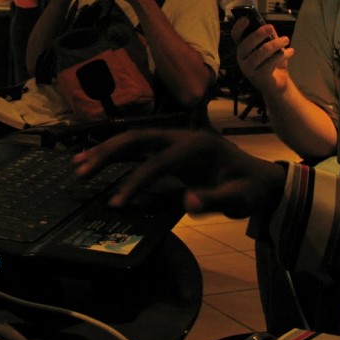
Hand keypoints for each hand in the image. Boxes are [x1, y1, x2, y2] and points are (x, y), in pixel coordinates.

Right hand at [73, 129, 285, 217]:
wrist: (261, 179)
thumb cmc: (250, 189)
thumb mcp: (239, 198)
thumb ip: (215, 200)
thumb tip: (187, 200)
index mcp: (199, 146)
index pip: (160, 160)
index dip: (137, 180)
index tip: (117, 202)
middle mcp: (184, 137)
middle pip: (139, 139)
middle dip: (108, 153)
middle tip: (81, 172)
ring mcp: (176, 141)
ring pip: (135, 140)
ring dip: (106, 151)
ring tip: (78, 166)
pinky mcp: (171, 150)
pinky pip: (139, 149)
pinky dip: (116, 155)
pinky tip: (96, 162)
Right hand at [233, 17, 291, 91]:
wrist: (276, 83)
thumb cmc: (271, 61)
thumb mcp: (271, 46)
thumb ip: (269, 36)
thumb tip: (269, 27)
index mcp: (243, 47)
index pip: (236, 36)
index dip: (239, 27)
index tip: (246, 18)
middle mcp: (242, 58)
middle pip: (246, 44)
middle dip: (258, 34)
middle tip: (270, 27)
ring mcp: (248, 69)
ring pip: (259, 53)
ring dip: (274, 44)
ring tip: (286, 39)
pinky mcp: (258, 77)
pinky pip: (269, 64)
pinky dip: (281, 56)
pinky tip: (290, 52)